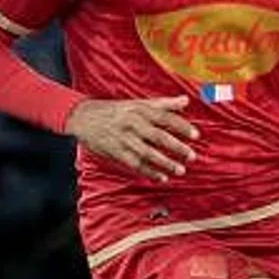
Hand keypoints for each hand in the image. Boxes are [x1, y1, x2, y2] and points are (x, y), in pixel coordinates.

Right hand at [66, 95, 198, 180]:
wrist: (82, 116)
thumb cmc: (116, 110)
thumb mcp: (138, 103)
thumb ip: (164, 104)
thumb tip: (186, 100)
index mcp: (139, 110)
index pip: (164, 118)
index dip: (181, 126)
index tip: (196, 135)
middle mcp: (132, 124)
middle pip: (157, 136)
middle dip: (176, 147)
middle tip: (192, 156)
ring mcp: (123, 138)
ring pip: (147, 152)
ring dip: (164, 163)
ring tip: (180, 170)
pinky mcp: (114, 151)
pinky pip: (134, 163)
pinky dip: (148, 172)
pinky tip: (161, 178)